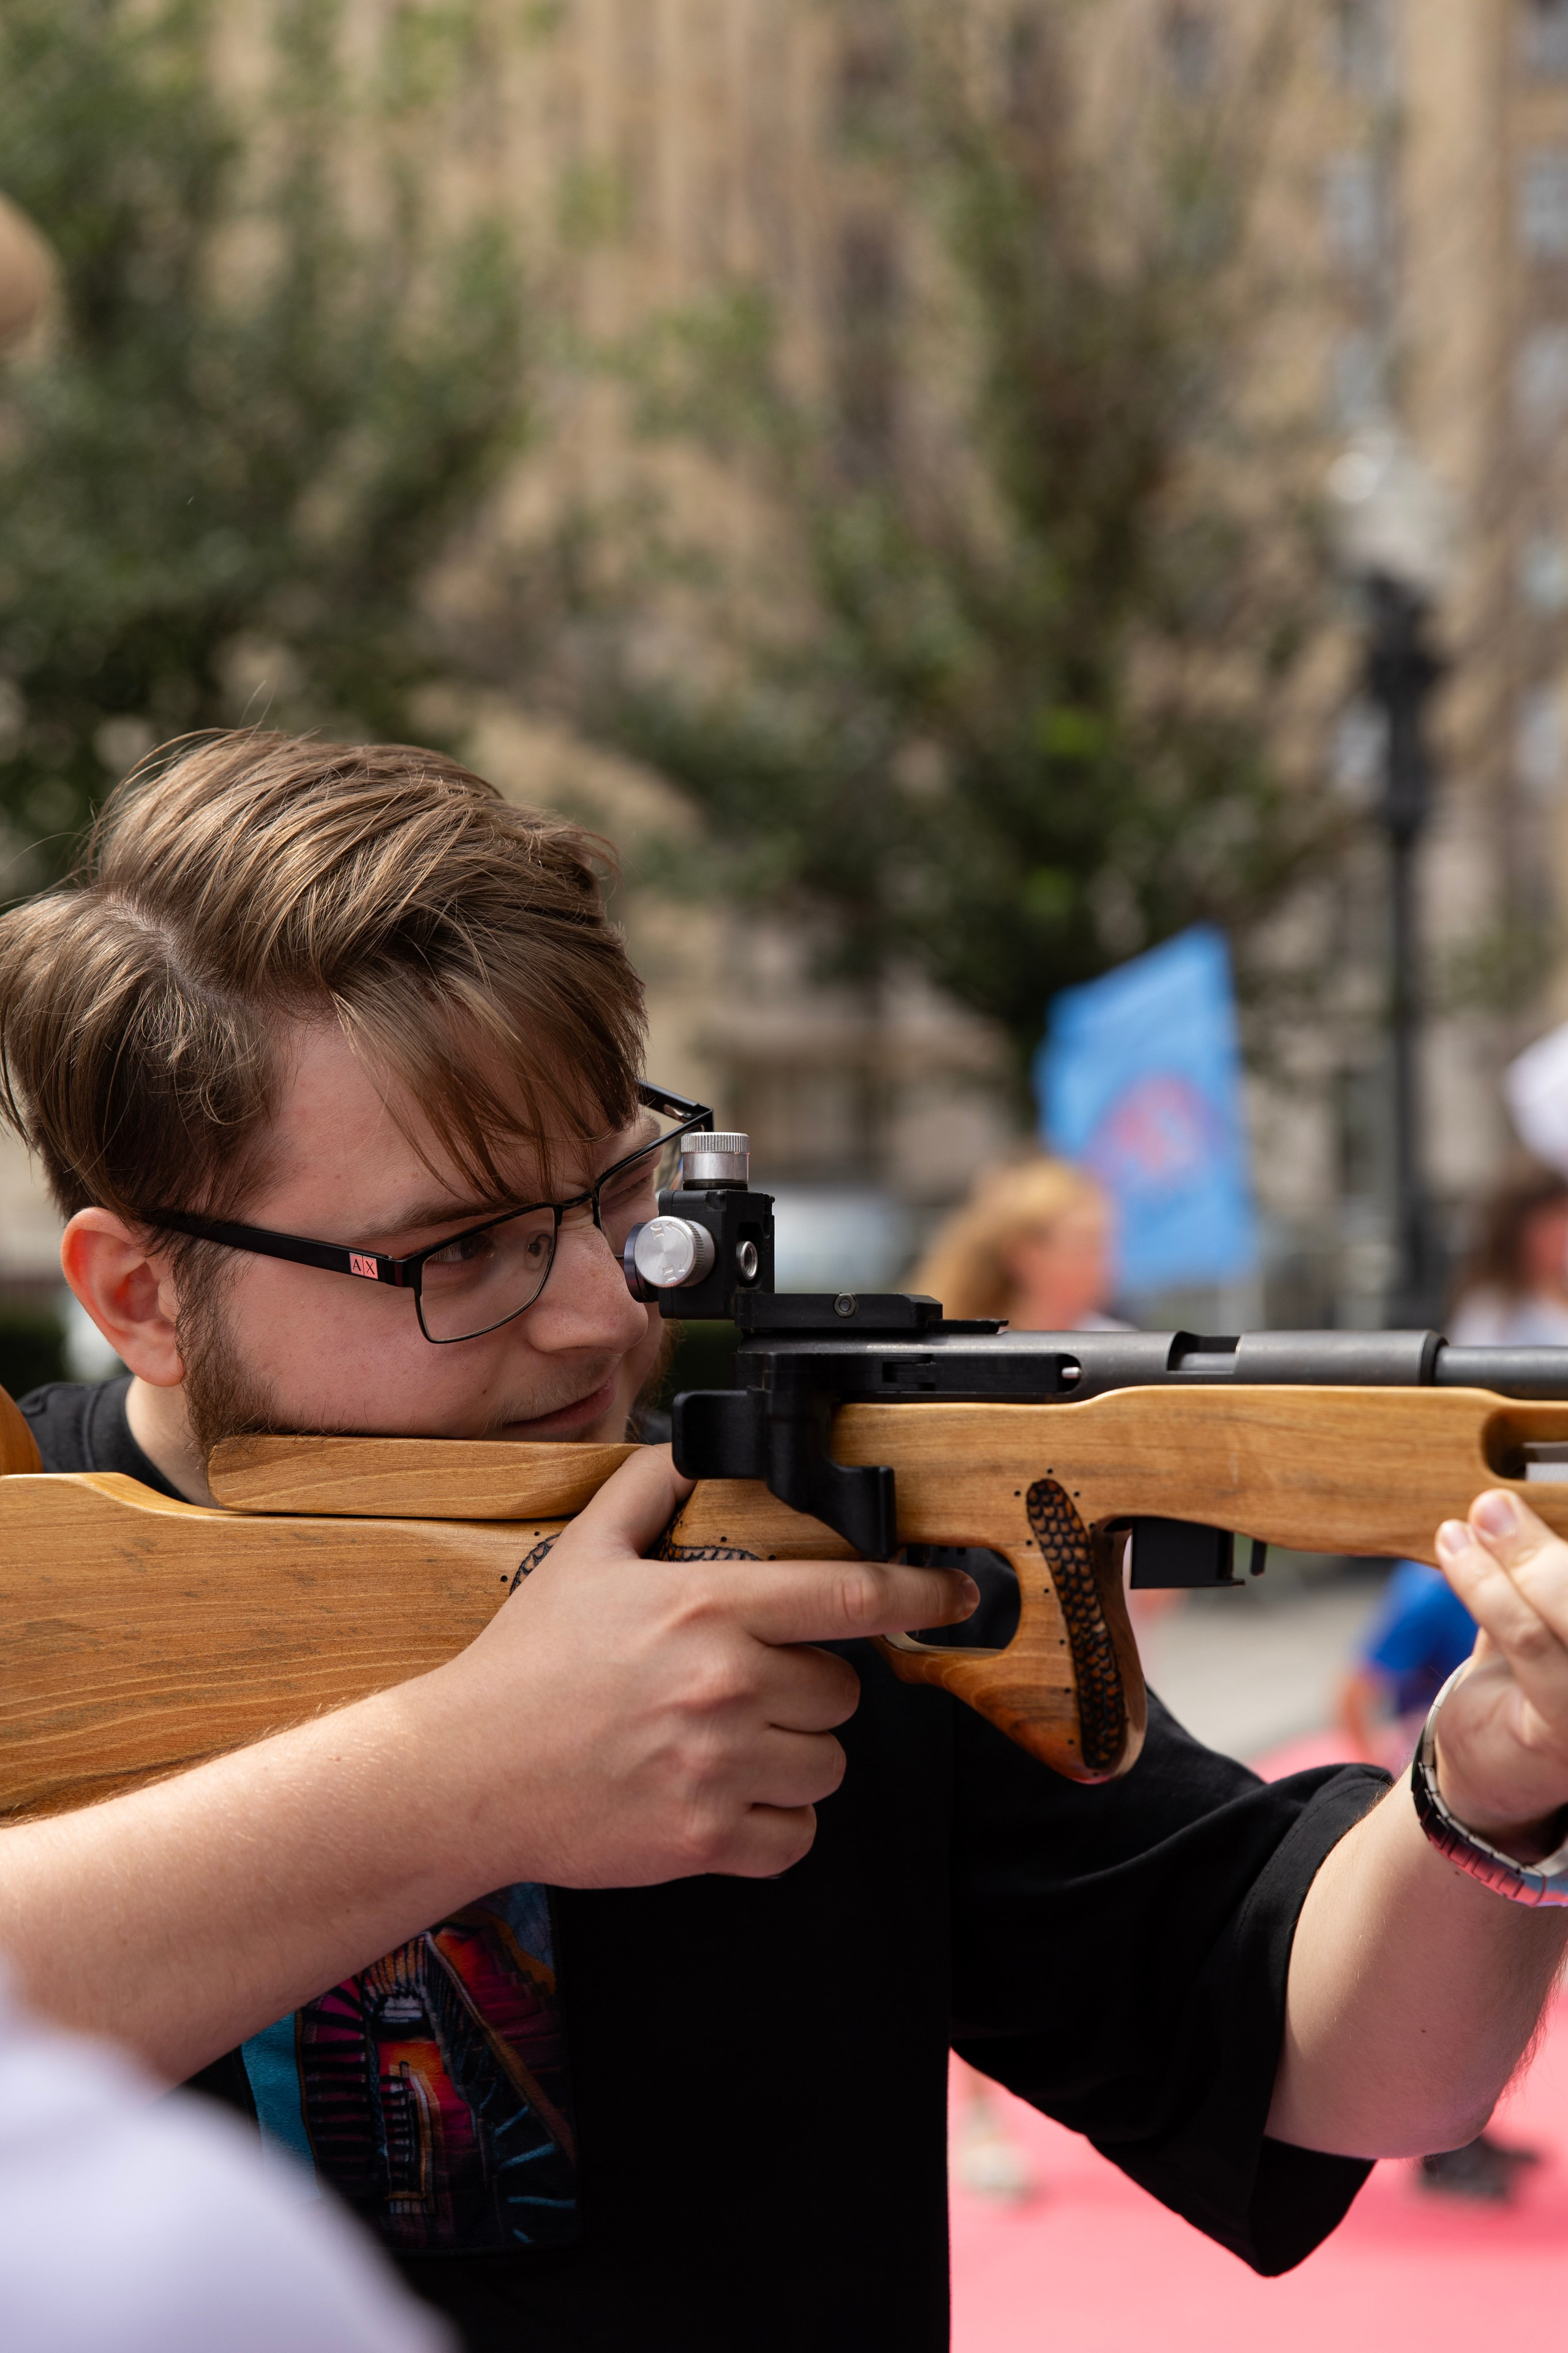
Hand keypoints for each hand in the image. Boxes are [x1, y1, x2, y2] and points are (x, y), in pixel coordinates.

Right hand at [423, 1445, 977, 1888]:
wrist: (465, 1772)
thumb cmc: (524, 1667)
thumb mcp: (583, 1553)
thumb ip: (650, 1490)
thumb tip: (694, 1447)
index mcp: (707, 1609)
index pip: (851, 1597)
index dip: (919, 1594)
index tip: (954, 1596)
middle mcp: (725, 1686)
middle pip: (843, 1692)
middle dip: (808, 1687)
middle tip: (745, 1687)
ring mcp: (718, 1767)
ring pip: (828, 1765)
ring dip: (796, 1756)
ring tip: (731, 1742)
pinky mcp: (704, 1838)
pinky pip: (795, 1836)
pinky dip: (774, 1823)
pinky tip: (726, 1797)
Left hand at [1432, 1490, 1567, 1853]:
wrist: (1494, 1773)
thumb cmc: (1529, 1679)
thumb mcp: (1546, 1613)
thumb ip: (1544, 1566)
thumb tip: (1511, 1493)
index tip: (1553, 1482)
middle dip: (1545, 1547)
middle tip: (1494, 1503)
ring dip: (1514, 1560)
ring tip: (1470, 1523)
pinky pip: (1531, 1643)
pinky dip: (1487, 1589)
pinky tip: (1454, 1552)